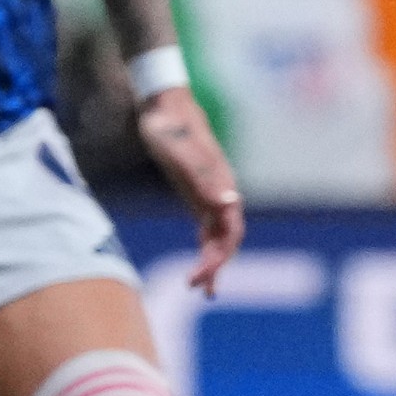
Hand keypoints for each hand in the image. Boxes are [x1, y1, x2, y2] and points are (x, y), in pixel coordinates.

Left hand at [137, 87, 244, 294]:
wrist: (165, 106)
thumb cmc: (168, 127)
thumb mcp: (179, 153)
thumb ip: (204, 179)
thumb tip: (230, 204)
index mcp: (222, 185)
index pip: (229, 230)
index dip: (217, 257)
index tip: (197, 277)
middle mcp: (222, 192)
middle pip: (228, 237)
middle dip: (216, 265)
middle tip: (198, 289)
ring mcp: (213, 193)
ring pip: (221, 235)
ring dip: (214, 262)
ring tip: (203, 289)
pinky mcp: (200, 193)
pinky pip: (210, 228)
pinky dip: (207, 249)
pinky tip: (199, 264)